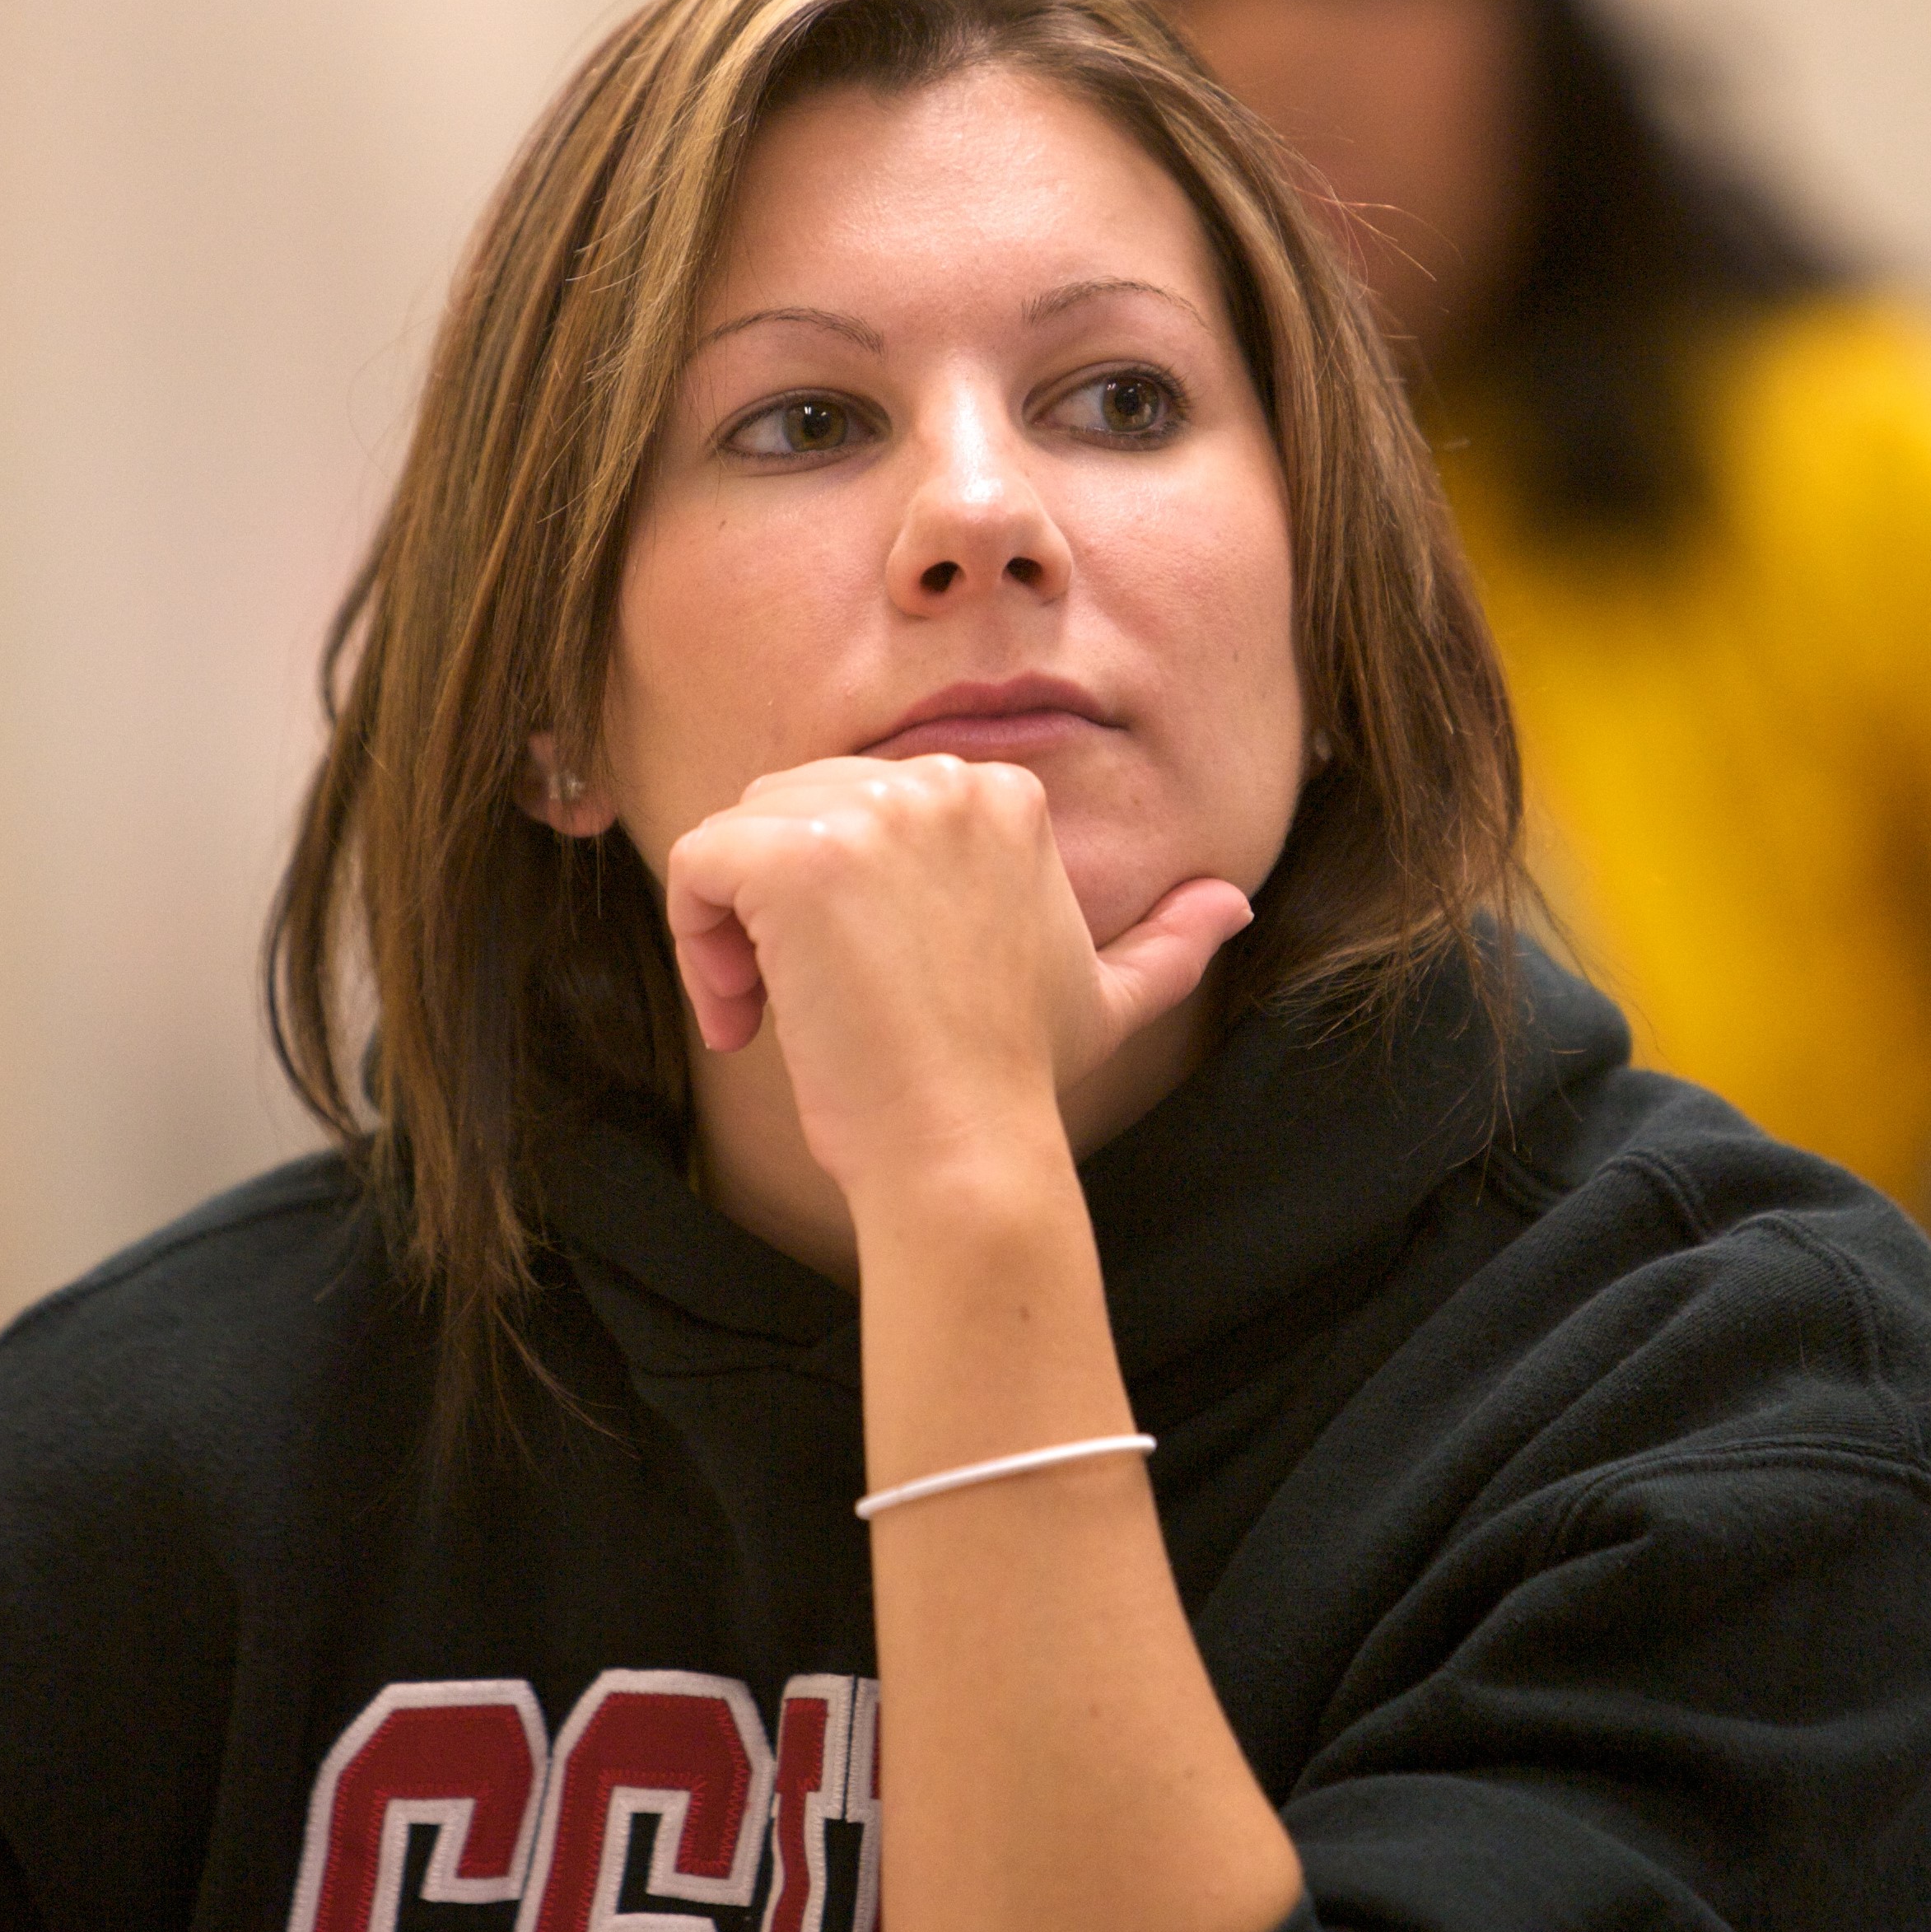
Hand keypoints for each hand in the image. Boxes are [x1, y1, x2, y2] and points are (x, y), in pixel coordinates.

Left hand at [664, 754, 1250, 1194]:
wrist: (966, 1150)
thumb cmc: (1016, 1083)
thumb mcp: (1108, 1002)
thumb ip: (1168, 943)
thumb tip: (1236, 903)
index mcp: (1001, 795)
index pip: (859, 806)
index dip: (839, 901)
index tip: (858, 991)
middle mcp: (941, 782)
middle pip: (792, 808)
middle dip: (773, 910)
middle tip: (793, 1011)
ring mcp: (869, 815)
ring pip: (739, 834)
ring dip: (730, 933)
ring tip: (767, 1018)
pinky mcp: (796, 859)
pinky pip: (696, 862)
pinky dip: (694, 942)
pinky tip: (742, 1018)